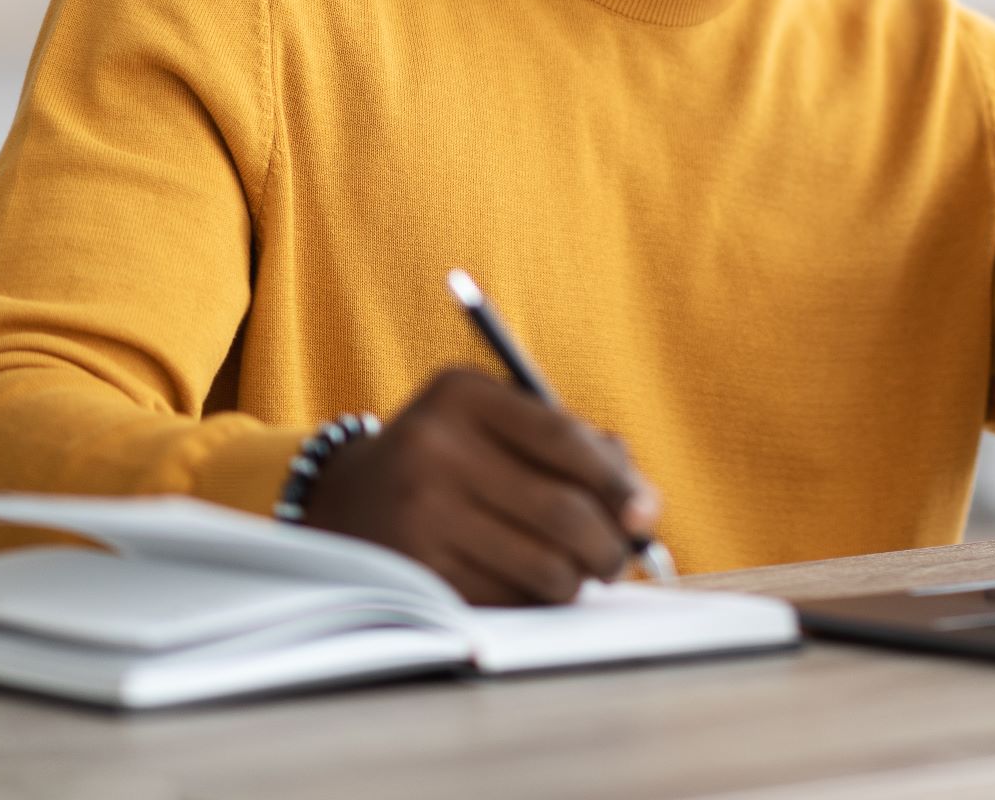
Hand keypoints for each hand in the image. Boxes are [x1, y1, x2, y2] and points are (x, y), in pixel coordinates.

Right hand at [300, 367, 661, 605]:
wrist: (347, 499)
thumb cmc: (452, 456)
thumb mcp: (496, 423)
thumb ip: (574, 446)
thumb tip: (644, 506)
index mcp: (461, 395)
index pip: (562, 439)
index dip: (615, 481)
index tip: (646, 512)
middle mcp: (433, 449)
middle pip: (561, 510)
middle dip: (609, 544)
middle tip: (620, 556)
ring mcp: (419, 514)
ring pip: (543, 566)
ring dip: (578, 579)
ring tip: (581, 572)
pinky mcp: (416, 572)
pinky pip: (510, 598)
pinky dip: (537, 598)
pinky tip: (534, 586)